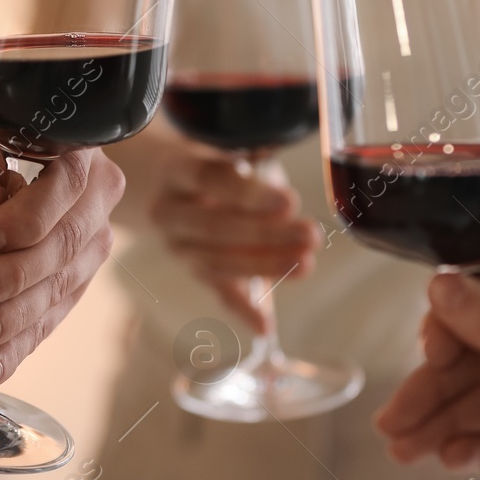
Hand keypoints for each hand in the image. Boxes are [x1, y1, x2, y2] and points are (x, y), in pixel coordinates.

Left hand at [0, 115, 124, 390]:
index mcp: (67, 148)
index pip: (67, 184)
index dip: (28, 216)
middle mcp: (85, 203)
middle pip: (62, 247)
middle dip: (13, 278)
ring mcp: (74, 256)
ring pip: (51, 295)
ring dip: (9, 323)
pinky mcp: (52, 300)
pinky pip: (37, 331)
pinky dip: (9, 355)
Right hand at [149, 149, 321, 330]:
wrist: (184, 189)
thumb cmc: (224, 168)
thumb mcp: (235, 154)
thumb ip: (257, 163)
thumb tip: (288, 187)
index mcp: (176, 172)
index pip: (208, 180)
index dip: (248, 194)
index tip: (288, 201)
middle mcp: (169, 213)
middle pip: (214, 227)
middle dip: (265, 235)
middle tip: (309, 235)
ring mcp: (180, 248)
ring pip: (218, 263)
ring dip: (266, 266)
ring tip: (306, 263)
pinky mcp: (197, 274)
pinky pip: (219, 294)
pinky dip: (243, 312)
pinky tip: (265, 325)